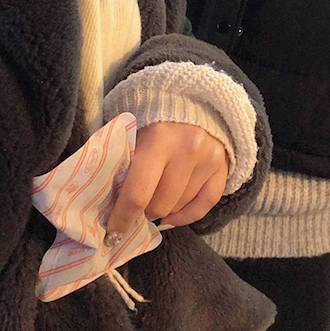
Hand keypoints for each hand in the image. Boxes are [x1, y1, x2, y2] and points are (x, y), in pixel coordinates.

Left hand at [105, 122, 228, 237]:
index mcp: (157, 139)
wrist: (190, 99)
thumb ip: (122, 163)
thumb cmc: (151, 119)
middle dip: (143, 212)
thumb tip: (106, 204)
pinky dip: (187, 216)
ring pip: (180, 206)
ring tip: (153, 201)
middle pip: (160, 204)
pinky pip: (204, 205)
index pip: (138, 193)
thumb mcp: (132, 133)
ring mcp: (208, 158)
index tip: (113, 232)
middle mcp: (187, 149)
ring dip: (163, 210)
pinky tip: (173, 216)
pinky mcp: (223, 165)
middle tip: (135, 208)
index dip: (123, 218)